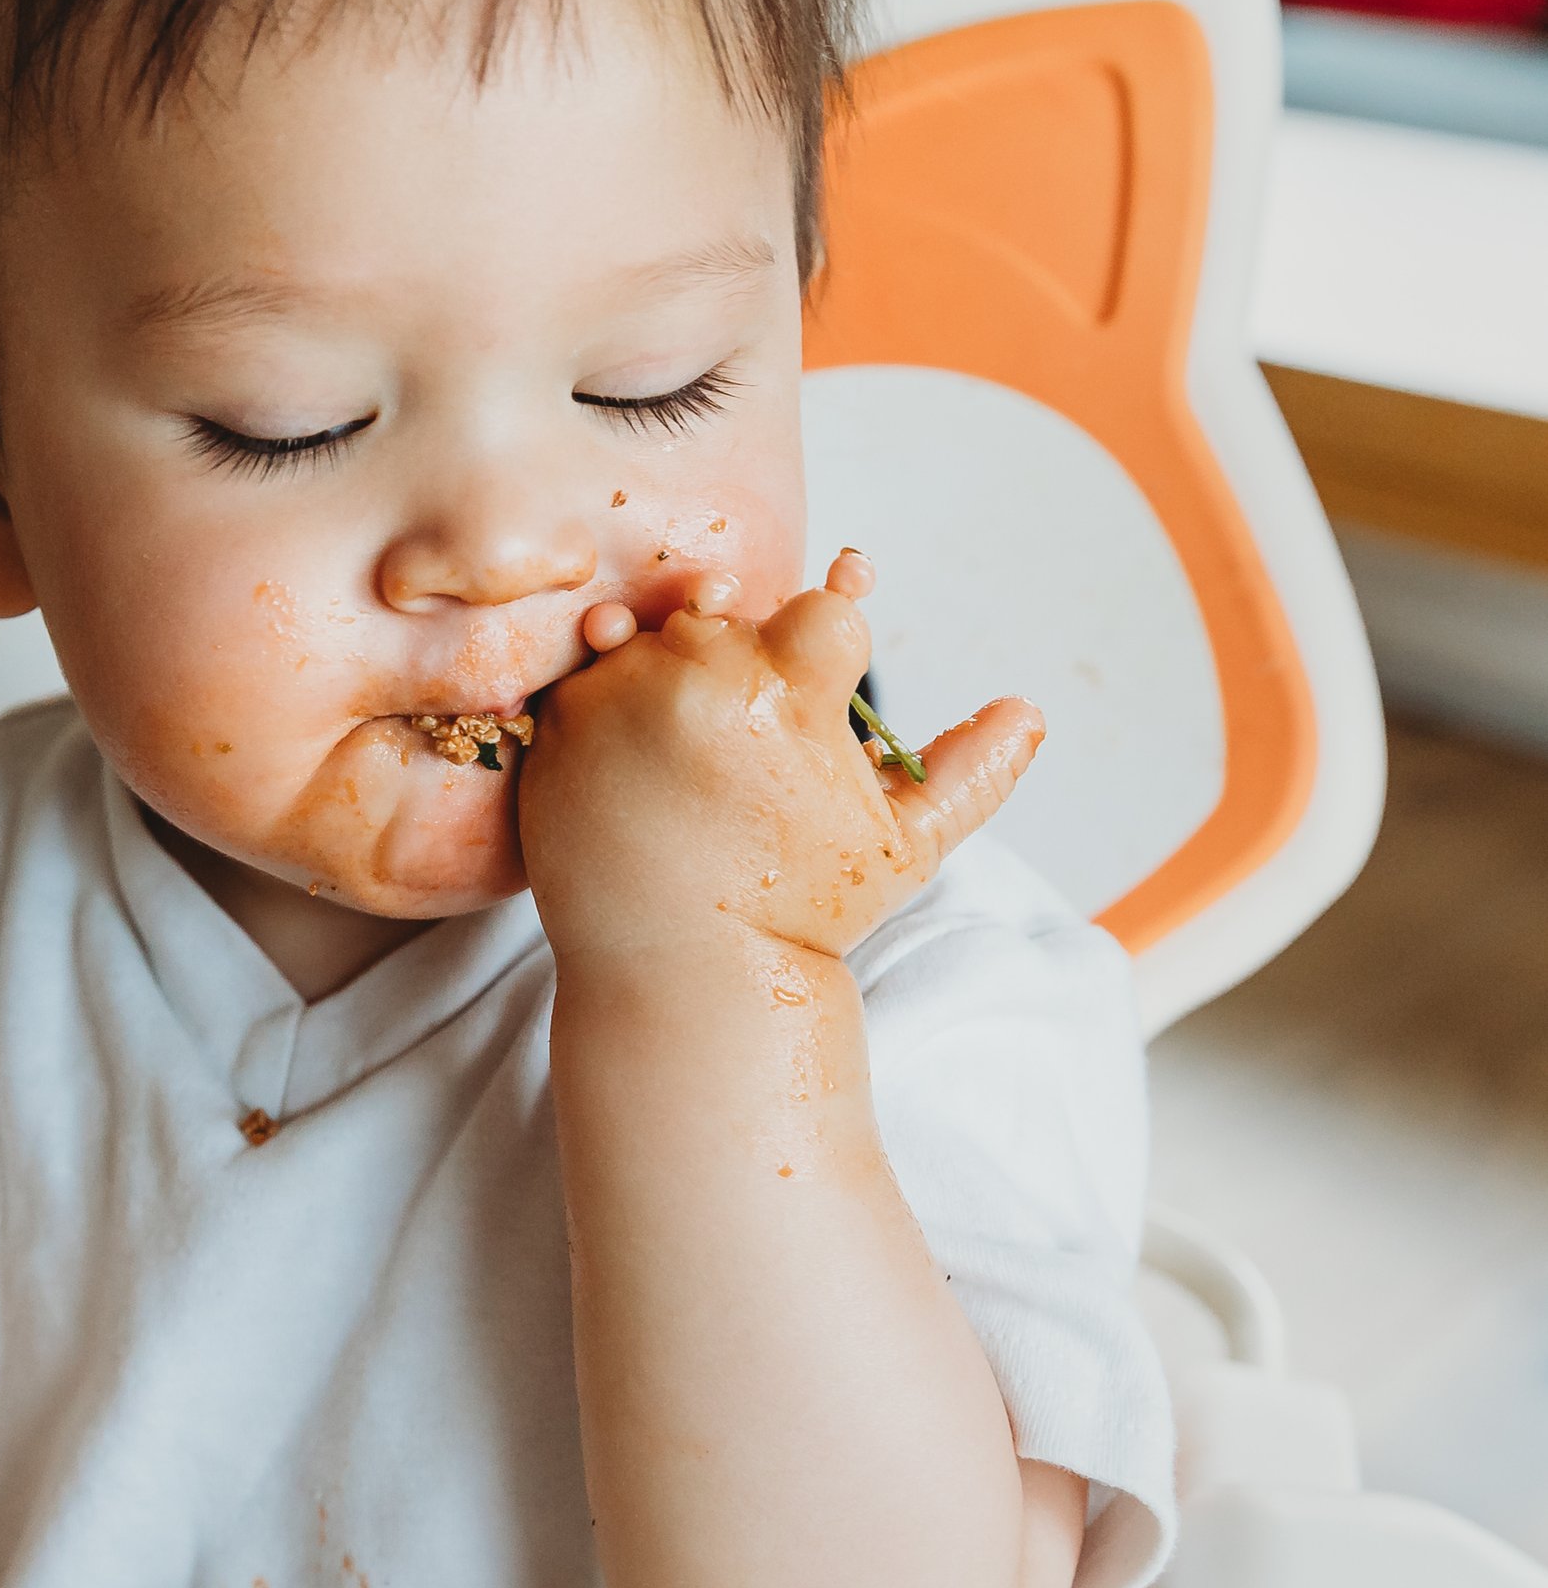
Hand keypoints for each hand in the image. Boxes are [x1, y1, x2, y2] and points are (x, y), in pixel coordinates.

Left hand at [520, 552, 1042, 965]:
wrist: (685, 977)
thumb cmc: (801, 913)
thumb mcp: (903, 847)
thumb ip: (969, 771)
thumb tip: (1029, 712)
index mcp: (791, 692)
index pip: (826, 611)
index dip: (833, 641)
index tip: (820, 696)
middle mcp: (700, 678)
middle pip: (731, 611)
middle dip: (743, 654)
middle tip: (747, 733)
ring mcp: (619, 698)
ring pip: (651, 629)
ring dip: (670, 663)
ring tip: (691, 739)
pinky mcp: (559, 727)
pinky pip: (584, 673)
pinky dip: (608, 697)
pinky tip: (635, 752)